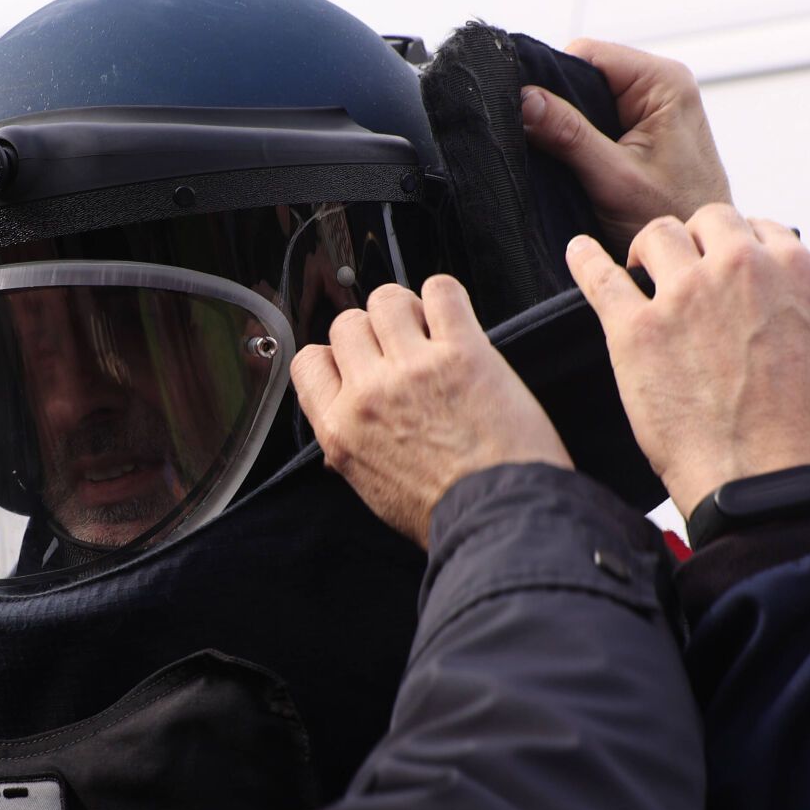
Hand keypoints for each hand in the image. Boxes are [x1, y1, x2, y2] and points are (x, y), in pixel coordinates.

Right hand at [291, 275, 571, 548]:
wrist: (500, 519)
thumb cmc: (445, 514)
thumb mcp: (374, 492)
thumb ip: (354, 451)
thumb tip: (346, 437)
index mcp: (340, 429)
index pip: (308, 361)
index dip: (334, 355)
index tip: (356, 360)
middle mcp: (369, 393)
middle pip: (347, 324)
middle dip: (373, 331)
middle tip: (402, 348)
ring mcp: (413, 368)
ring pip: (386, 299)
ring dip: (407, 308)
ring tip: (430, 329)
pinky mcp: (462, 351)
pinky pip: (440, 290)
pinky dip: (446, 295)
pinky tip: (455, 316)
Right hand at [522, 39, 731, 257]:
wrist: (699, 254)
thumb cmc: (672, 217)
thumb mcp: (613, 177)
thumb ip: (568, 135)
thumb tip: (525, 99)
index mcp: (663, 81)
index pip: (586, 54)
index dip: (550, 80)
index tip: (526, 113)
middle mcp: (661, 85)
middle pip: (585, 73)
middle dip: (558, 105)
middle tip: (541, 142)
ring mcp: (653, 106)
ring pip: (588, 98)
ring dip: (568, 126)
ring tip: (560, 158)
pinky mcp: (644, 128)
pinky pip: (598, 118)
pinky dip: (580, 138)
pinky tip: (572, 162)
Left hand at [567, 207, 809, 515]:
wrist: (759, 476)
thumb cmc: (789, 425)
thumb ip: (787, 301)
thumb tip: (764, 285)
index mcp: (792, 270)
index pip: (755, 227)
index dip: (732, 244)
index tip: (718, 261)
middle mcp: (739, 268)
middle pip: (706, 221)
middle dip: (692, 240)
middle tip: (678, 268)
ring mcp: (685, 295)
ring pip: (657, 235)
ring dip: (648, 251)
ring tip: (639, 272)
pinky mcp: (636, 328)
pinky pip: (600, 276)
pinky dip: (585, 259)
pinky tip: (577, 251)